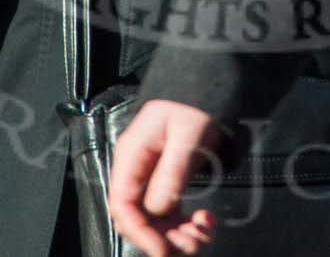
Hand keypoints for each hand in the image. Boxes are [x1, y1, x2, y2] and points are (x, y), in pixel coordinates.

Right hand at [109, 99, 221, 255]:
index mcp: (132, 156)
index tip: (163, 248)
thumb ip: (171, 173)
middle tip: (193, 242)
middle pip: (138, 217)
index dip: (140, 232)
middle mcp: (136, 169)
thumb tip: (158, 209)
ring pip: (155, 219)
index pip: (122, 205)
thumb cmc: (194, 106)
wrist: (207, 87)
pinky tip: (204, 220)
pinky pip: (170, 211)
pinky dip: (186, 222)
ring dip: (178, 233)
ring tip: (203, 231)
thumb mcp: (186, 137)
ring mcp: (151, 177)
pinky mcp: (166, 180)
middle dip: (163, 236)